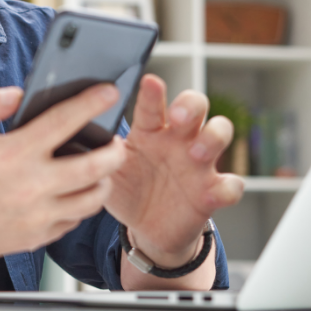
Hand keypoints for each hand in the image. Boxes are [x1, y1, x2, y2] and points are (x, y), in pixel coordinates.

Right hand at [0, 84, 126, 262]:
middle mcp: (31, 185)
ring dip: (103, 180)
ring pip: (92, 198)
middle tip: (116, 141)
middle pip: (95, 167)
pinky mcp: (37, 237)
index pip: (64, 122)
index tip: (108, 92)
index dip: (91, 103)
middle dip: (115, 150)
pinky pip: (74, 220)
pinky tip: (75, 191)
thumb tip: (18, 93)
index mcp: (14, 153)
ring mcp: (37, 215)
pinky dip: (81, 204)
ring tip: (101, 168)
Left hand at [105, 74, 244, 270]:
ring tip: (196, 153)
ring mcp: (199, 163)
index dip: (152, 93)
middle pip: (196, 105)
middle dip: (190, 105)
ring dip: (212, 138)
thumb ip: (98, 152)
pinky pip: (232, 184)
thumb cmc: (126, 189)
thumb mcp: (107, 171)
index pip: (152, 105)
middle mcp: (177, 139)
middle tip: (177, 116)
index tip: (149, 81)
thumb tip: (78, 131)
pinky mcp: (212, 191)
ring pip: (219, 133)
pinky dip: (228, 186)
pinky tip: (215, 191)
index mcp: (149, 131)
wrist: (145, 228)